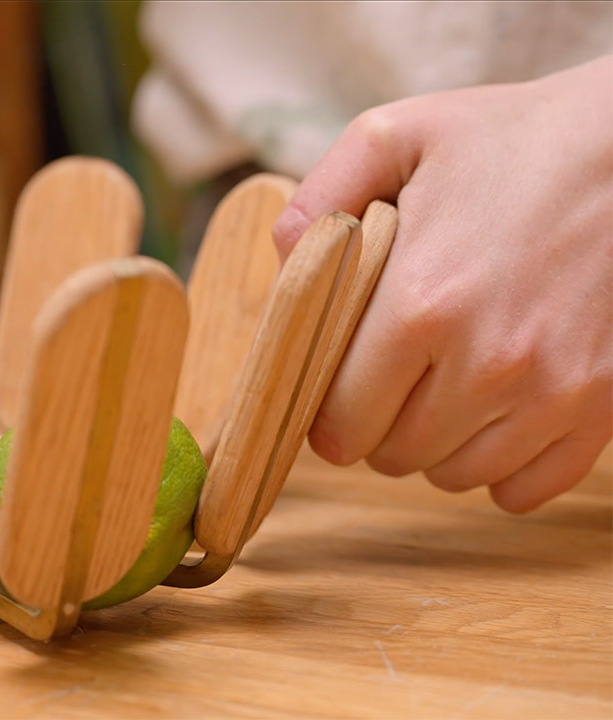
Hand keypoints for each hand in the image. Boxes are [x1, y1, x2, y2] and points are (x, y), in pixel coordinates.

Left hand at [272, 55, 612, 512]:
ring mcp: (553, 392)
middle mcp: (488, 362)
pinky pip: (525, 487)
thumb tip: (281, 263)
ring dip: (436, 443)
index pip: (340, 421)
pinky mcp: (602, 407)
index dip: (326, 412)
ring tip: (443, 383)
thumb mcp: (397, 136)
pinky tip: (495, 411)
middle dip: (376, 424)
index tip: (334, 386)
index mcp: (421, 303)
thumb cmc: (514, 138)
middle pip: (393, 455)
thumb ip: (319, 197)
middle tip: (388, 377)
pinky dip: (502, 464)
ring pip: (455, 475)